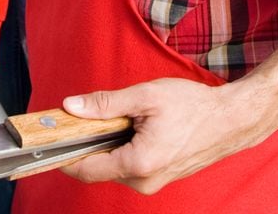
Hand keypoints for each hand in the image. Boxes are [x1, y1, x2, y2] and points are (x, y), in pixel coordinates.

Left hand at [59, 79, 252, 193]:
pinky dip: (121, 147)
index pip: (87, 169)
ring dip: (107, 144)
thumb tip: (72, 107)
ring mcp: (153, 182)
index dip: (64, 156)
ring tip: (121, 117)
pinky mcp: (159, 177)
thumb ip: (105, 104)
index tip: (47, 142)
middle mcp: (144, 181)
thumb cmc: (193, 107)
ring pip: (114, 165)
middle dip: (87, 143)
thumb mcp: (144, 96)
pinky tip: (132, 127)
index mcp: (138, 163)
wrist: (229, 120)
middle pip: (98, 167)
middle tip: (85, 115)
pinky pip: (129, 165)